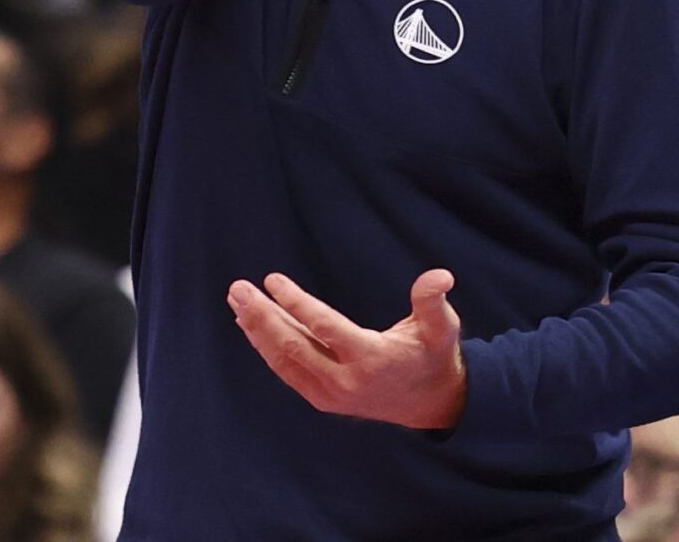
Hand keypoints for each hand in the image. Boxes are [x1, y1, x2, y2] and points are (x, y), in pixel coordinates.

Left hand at [229, 269, 466, 430]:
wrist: (430, 403)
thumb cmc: (432, 355)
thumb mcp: (441, 328)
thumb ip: (432, 301)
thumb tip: (440, 275)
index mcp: (372, 359)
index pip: (324, 328)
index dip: (296, 303)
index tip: (273, 280)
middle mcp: (346, 381)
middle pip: (294, 345)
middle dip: (263, 315)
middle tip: (239, 288)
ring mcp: (331, 394)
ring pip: (285, 359)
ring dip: (257, 329)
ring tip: (237, 300)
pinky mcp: (322, 399)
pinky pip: (287, 370)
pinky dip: (266, 347)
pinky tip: (249, 324)